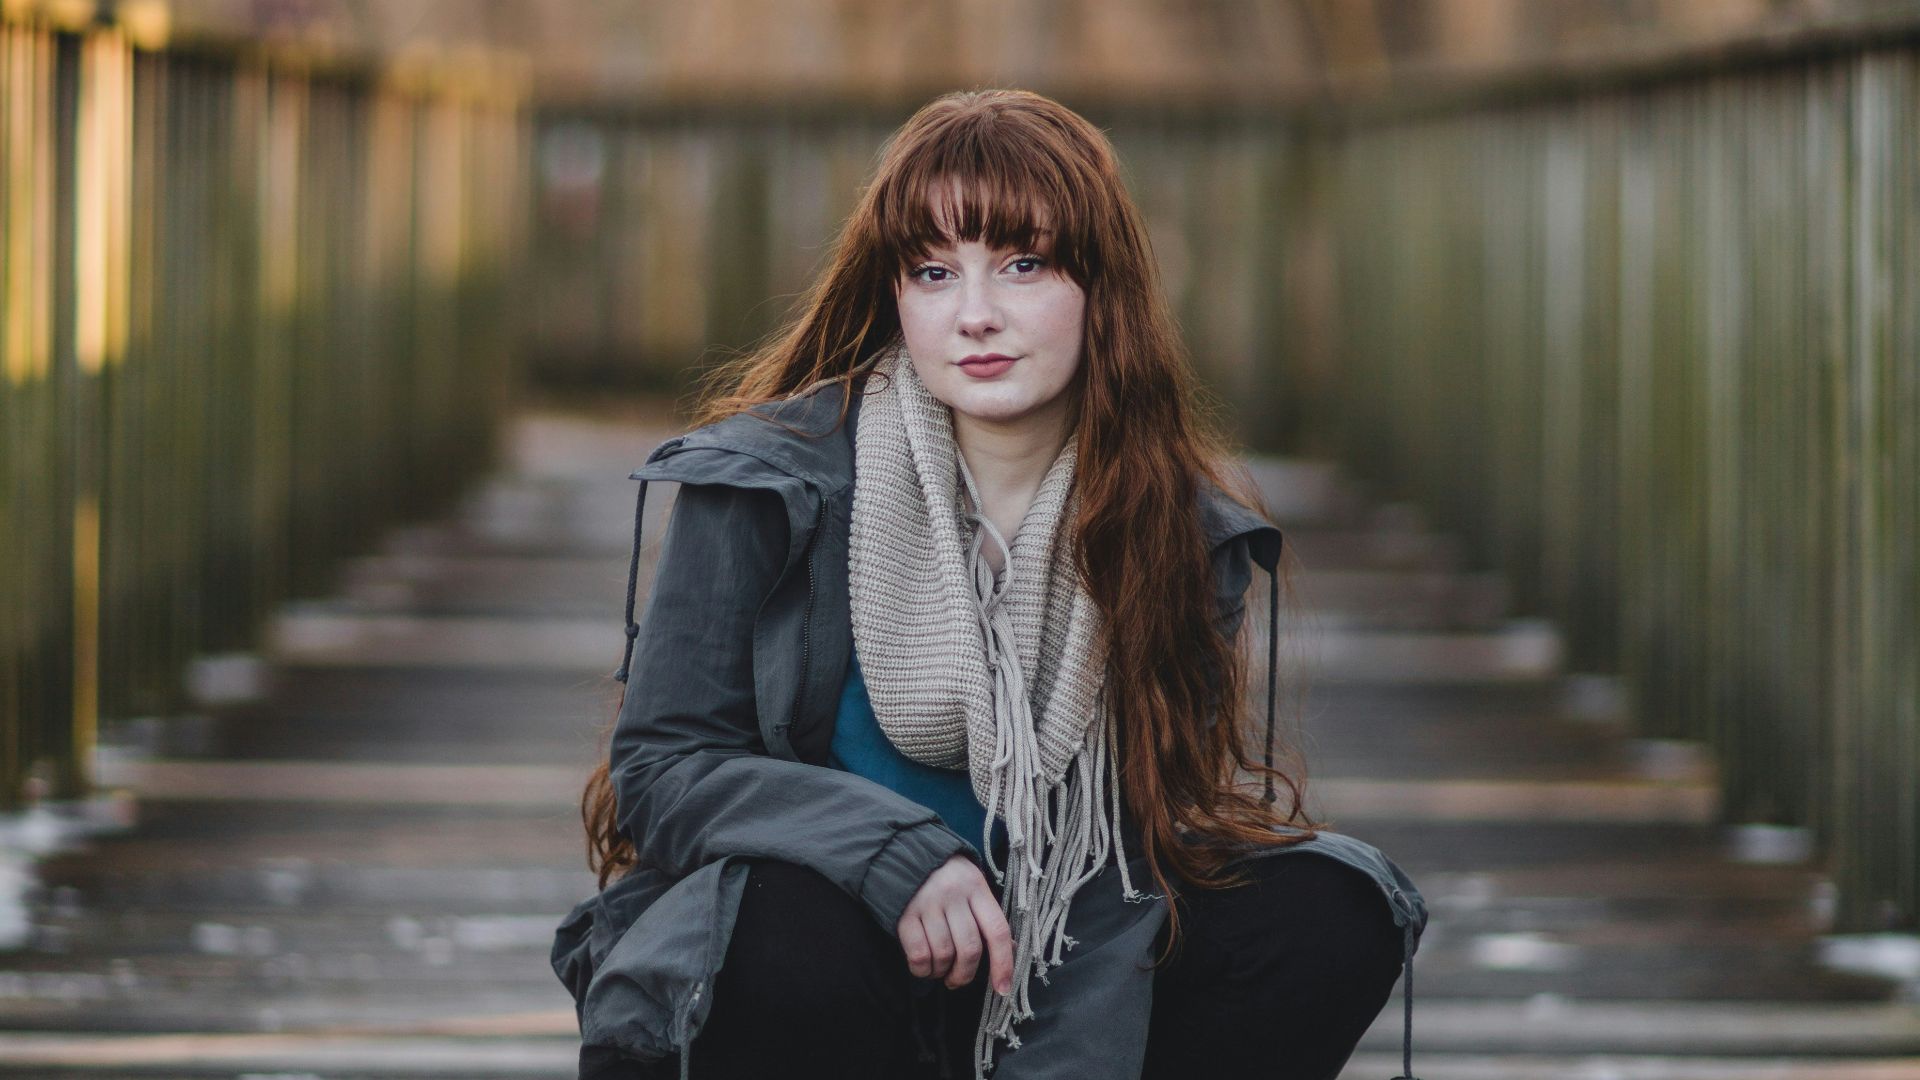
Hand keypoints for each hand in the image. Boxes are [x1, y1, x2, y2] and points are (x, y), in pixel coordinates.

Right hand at [896, 853, 1013, 993]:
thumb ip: (985, 914)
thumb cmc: (943, 875)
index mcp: (976, 887)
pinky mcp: (904, 913)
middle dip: (965, 974)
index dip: (1003, 964)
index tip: (1002, 989)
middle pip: (970, 949)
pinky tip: (923, 967)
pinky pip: (919, 954)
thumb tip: (1009, 950)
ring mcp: (928, 903)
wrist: (900, 851)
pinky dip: (922, 969)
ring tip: (939, 971)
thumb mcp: (970, 885)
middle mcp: (954, 895)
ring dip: (942, 972)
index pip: (997, 931)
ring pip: (944, 954)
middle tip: (957, 980)